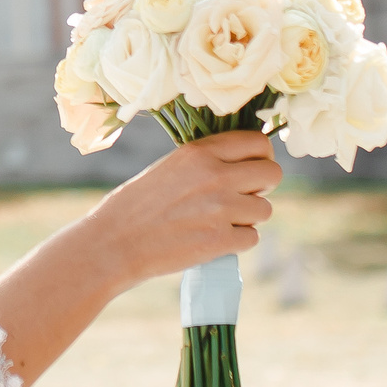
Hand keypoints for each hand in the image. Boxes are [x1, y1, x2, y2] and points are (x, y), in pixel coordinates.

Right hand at [83, 131, 281, 288]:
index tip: (251, 170)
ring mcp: (220, 209)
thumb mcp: (169, 167)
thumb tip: (247, 165)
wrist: (113, 244)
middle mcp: (215, 175)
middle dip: (263, 187)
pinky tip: (211, 239)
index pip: (259, 142)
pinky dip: (236, 242)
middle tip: (243, 197)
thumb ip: (207, 162)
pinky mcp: (221, 240)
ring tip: (218, 222)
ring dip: (248, 218)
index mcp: (199, 152)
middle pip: (273, 173)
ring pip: (265, 209)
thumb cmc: (136, 205)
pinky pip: (252, 238)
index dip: (261, 157)